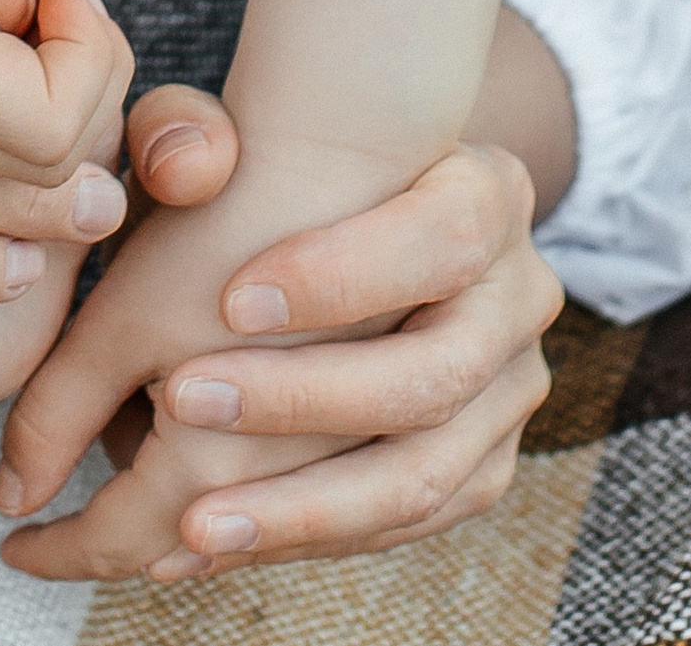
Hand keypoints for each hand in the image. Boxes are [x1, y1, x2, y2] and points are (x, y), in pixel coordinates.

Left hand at [0, 113, 558, 577]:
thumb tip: (177, 170)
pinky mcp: (482, 468)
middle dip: (300, 402)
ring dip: (298, 510)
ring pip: (418, 478)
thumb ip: (179, 145)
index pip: (440, 237)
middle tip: (180, 402)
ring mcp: (507, 396)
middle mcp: (513, 301)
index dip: (344, 275)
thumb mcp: (217, 146)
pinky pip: (404, 524)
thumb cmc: (276, 174)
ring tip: (190, 526)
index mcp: (482, 196)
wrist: (342, 222)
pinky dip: (311, 537)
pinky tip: (219, 544)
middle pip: (429, 377)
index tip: (230, 298)